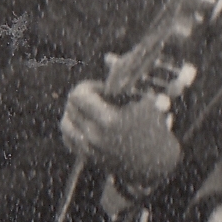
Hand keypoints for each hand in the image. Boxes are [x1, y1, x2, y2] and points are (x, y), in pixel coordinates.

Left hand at [61, 79, 180, 189]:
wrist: (155, 163)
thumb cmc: (154, 127)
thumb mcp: (146, 101)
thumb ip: (127, 79)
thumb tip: (109, 58)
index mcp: (109, 120)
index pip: (79, 94)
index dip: (90, 87)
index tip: (104, 90)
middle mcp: (95, 136)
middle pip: (71, 106)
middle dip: (83, 98)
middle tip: (98, 99)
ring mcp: (90, 149)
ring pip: (65, 123)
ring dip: (74, 112)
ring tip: (90, 111)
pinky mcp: (88, 158)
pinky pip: (68, 139)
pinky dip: (72, 128)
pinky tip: (84, 124)